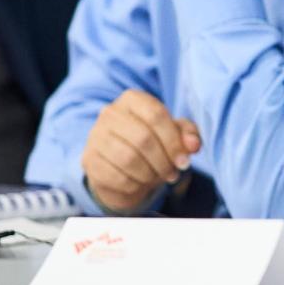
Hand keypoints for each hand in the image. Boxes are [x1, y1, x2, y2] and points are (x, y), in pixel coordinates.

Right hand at [82, 90, 201, 212]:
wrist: (122, 166)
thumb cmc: (153, 144)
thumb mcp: (174, 134)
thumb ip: (188, 134)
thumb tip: (193, 144)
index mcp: (133, 99)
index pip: (156, 115)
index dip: (174, 141)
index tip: (184, 160)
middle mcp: (110, 113)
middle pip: (143, 138)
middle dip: (164, 161)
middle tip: (173, 173)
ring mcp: (96, 136)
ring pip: (128, 158)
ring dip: (150, 174)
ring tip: (158, 177)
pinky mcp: (89, 160)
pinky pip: (116, 177)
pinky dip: (135, 185)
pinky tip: (141, 183)